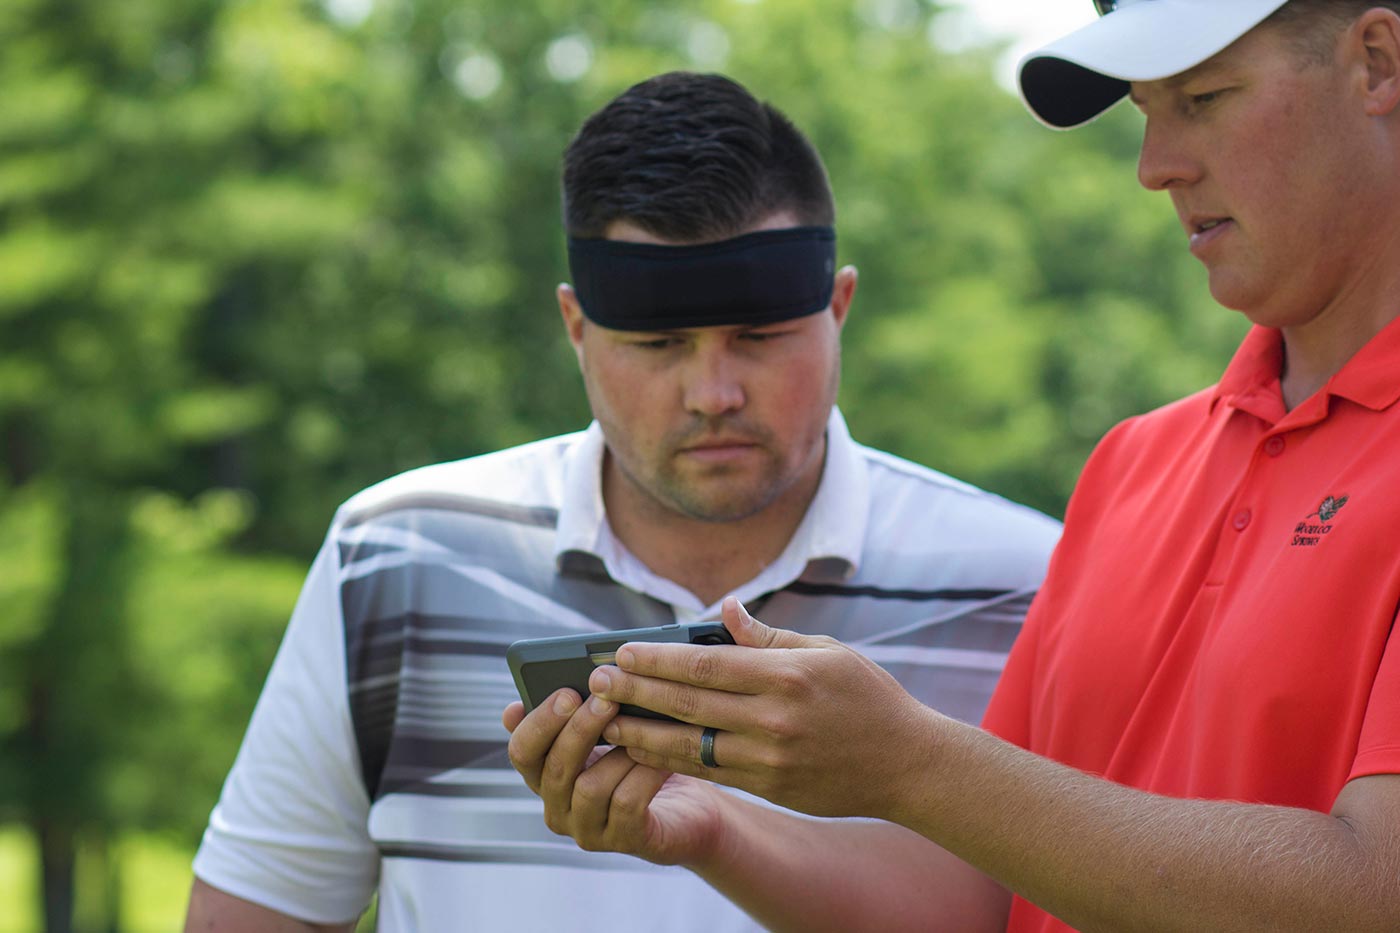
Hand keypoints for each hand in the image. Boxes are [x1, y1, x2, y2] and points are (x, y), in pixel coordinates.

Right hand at [503, 689, 729, 867]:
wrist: (692, 808)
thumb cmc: (645, 760)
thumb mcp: (612, 734)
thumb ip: (584, 712)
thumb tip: (565, 680)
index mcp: (546, 776)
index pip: (522, 752)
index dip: (538, 722)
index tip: (564, 692)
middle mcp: (558, 807)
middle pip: (554, 769)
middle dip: (580, 729)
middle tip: (606, 698)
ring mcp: (588, 830)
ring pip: (589, 788)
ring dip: (618, 752)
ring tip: (642, 727)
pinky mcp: (623, 841)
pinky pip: (626, 803)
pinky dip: (644, 774)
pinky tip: (662, 756)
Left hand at [593, 597, 939, 819]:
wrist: (908, 764)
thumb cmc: (868, 697)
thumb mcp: (826, 651)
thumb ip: (768, 636)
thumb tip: (725, 608)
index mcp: (787, 674)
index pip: (705, 664)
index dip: (657, 658)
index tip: (622, 650)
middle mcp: (775, 718)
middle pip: (688, 703)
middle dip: (636, 690)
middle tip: (597, 680)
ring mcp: (771, 758)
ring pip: (690, 744)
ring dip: (641, 732)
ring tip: (606, 719)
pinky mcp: (771, 787)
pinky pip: (711, 771)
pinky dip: (672, 760)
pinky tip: (646, 750)